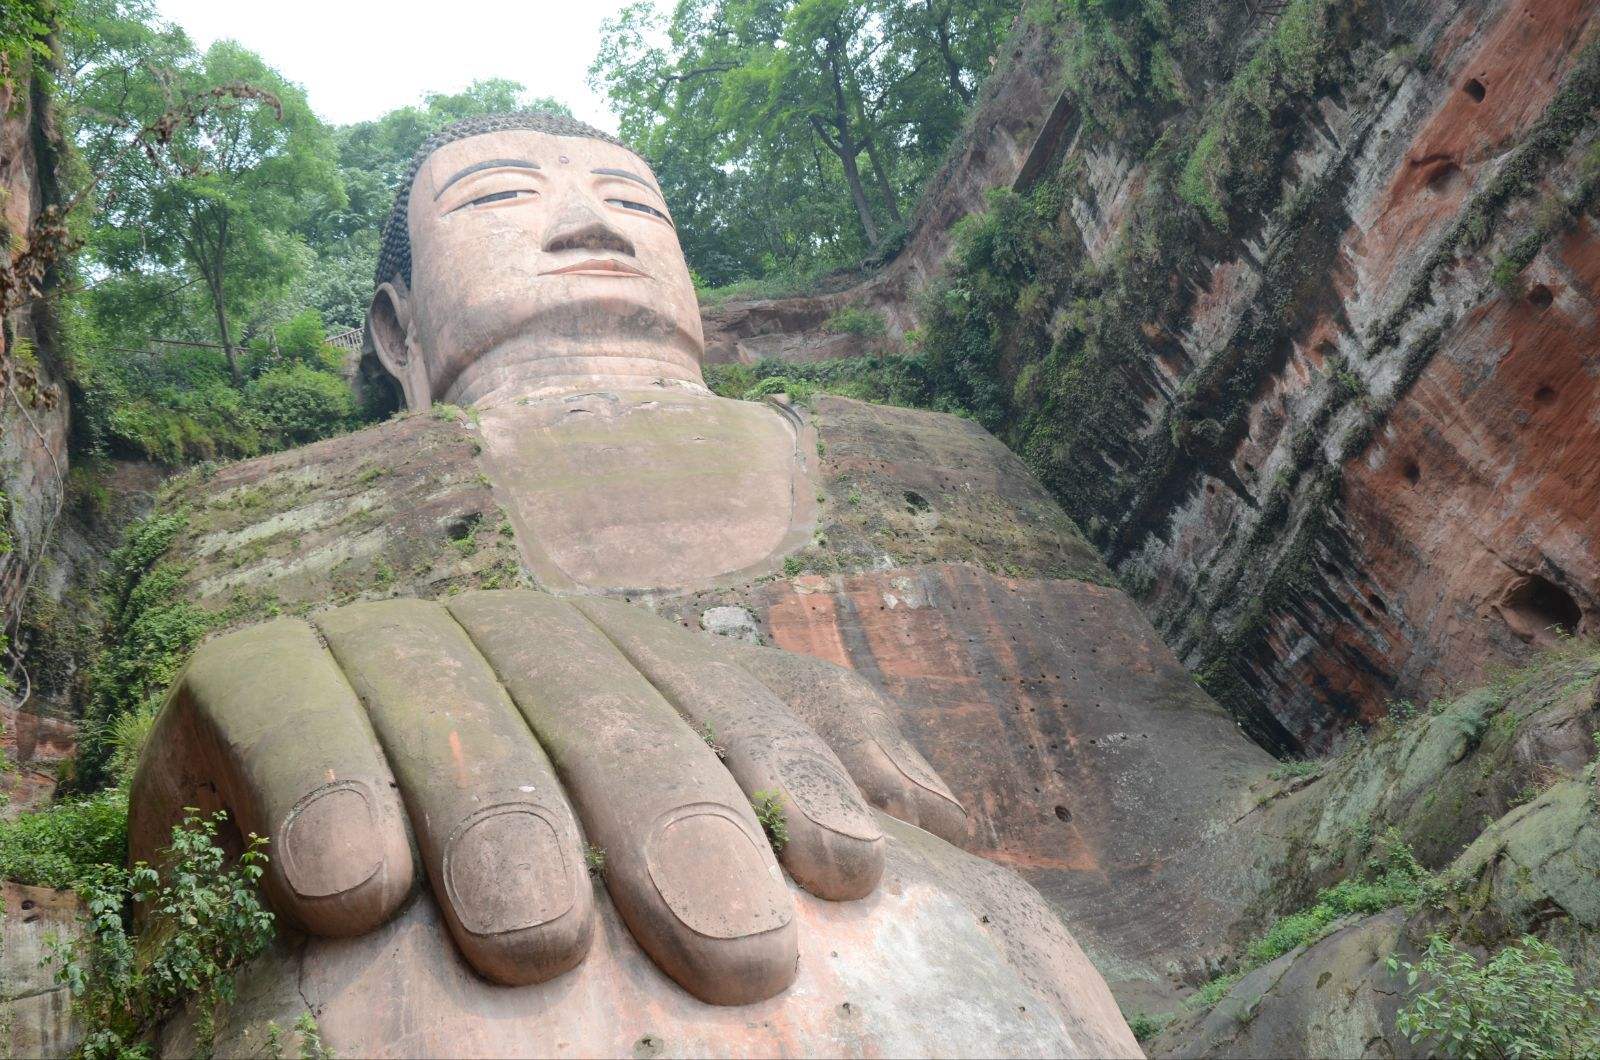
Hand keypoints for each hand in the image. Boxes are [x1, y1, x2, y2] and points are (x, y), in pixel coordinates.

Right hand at [128, 590, 963, 1004]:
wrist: (292, 852)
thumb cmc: (506, 874)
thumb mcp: (662, 839)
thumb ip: (796, 791)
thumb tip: (946, 821)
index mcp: (619, 666)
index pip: (723, 701)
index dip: (793, 774)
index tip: (855, 872)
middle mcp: (510, 640)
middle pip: (603, 701)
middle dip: (668, 815)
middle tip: (734, 951)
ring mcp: (380, 643)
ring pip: (451, 700)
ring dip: (497, 814)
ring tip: (537, 944)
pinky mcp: (252, 671)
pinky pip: (283, 703)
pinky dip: (320, 784)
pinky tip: (348, 890)